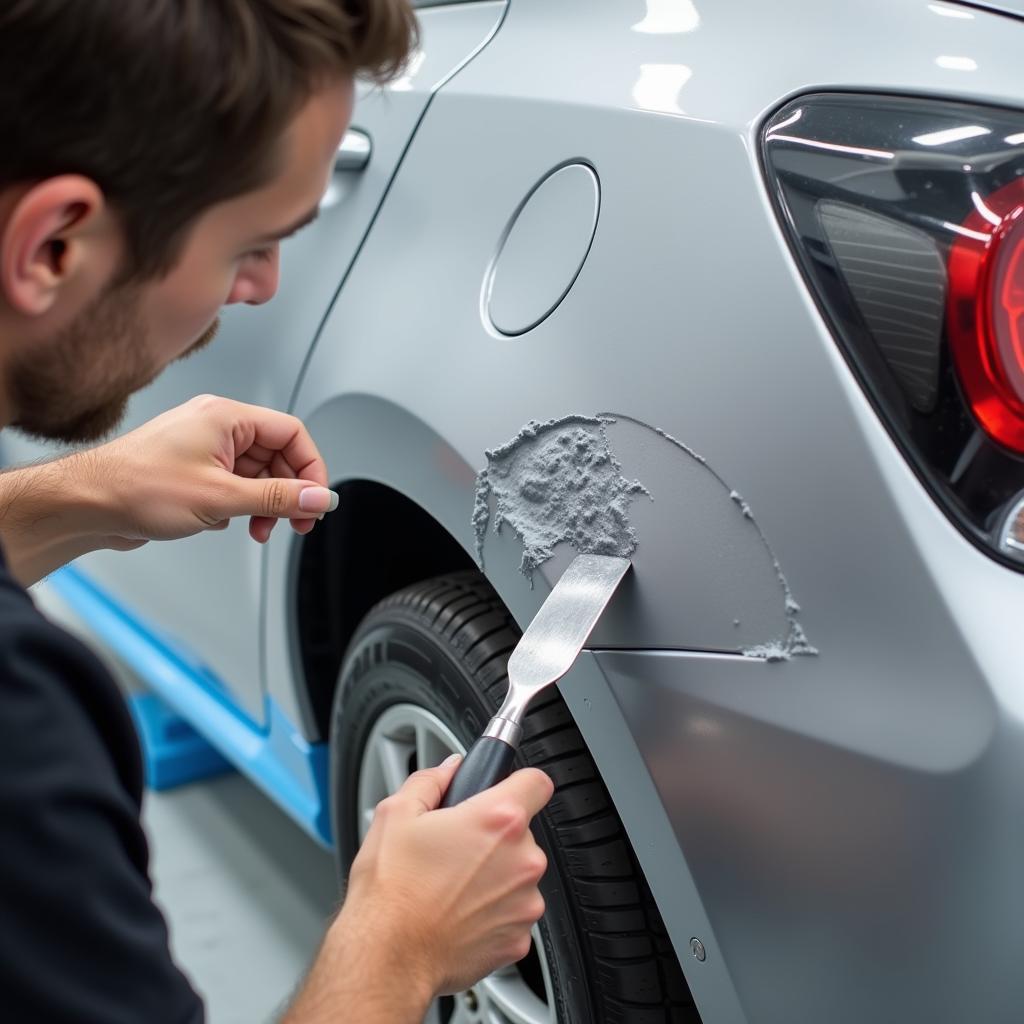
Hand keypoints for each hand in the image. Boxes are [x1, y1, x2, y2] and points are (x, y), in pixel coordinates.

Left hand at [85, 393, 336, 546]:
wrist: (85, 504)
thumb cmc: (135, 487)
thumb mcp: (221, 497)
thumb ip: (277, 498)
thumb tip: (317, 498)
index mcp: (226, 417)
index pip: (291, 434)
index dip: (311, 469)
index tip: (316, 500)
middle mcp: (217, 427)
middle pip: (277, 455)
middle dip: (288, 492)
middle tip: (295, 521)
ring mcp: (204, 448)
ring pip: (257, 474)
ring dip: (264, 504)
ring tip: (260, 528)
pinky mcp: (193, 470)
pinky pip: (234, 484)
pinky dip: (239, 506)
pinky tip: (225, 522)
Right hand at [337, 756, 552, 997]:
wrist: (386, 956)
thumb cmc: (391, 890)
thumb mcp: (397, 812)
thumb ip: (432, 780)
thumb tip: (449, 770)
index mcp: (499, 819)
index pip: (537, 782)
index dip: (518, 782)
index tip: (504, 790)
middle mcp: (522, 860)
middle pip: (522, 832)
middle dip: (494, 835)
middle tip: (456, 847)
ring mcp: (525, 902)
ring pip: (518, 874)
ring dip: (496, 875)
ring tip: (452, 885)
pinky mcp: (519, 939)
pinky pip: (513, 912)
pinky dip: (492, 911)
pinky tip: (459, 912)